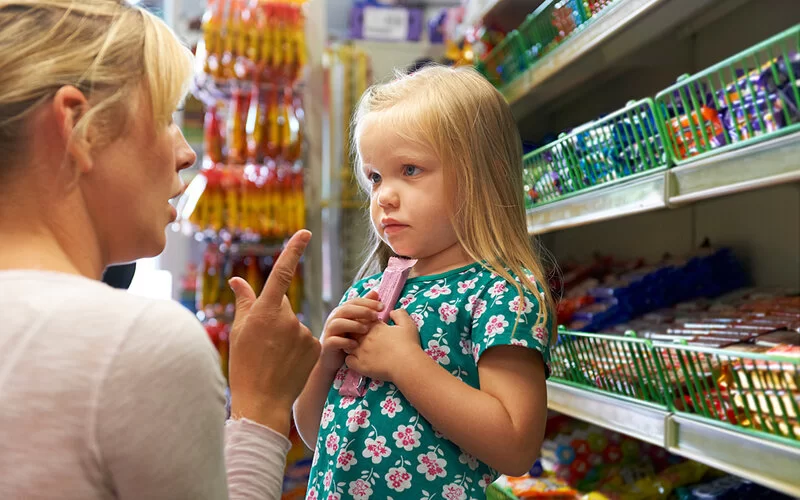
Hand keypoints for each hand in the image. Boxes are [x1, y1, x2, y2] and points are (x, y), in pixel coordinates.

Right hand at [227, 230, 320, 435]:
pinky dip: (297, 349)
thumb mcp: (238, 332)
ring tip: (273, 358)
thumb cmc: (244, 366)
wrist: (262, 402)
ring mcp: (304, 333)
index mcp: (264, 312)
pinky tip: (287, 364)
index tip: (305, 233)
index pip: (281, 273)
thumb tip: (236, 280)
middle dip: (273, 317)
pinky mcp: (316, 347)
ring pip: (294, 325)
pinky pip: (306, 340)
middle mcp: (287, 318)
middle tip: (262, 343)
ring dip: (285, 336)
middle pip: (282, 306)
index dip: (294, 250)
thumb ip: (244, 302)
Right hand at [320, 290, 382, 371]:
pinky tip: (356, 345)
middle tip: (376, 316)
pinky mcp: (327, 344)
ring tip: (366, 329)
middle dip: (362, 311)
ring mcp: (329, 331)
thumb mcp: (358, 322)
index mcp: (342, 311)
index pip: (355, 301)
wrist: (333, 359)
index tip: (382, 307)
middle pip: (346, 309)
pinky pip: (334, 341)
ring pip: (338, 323)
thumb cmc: (348, 338)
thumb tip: (375, 293)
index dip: (368, 302)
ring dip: (353, 325)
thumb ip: (365, 308)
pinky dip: (345, 342)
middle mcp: (334, 319)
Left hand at [345, 308, 422, 381]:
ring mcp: (361, 351)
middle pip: (352, 331)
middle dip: (355, 333)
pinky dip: (351, 360)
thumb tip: (392, 311)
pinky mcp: (360, 365)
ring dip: (351, 345)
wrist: (406, 364)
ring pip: (348, 345)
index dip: (364, 322)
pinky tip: (357, 360)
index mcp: (375, 327)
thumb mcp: (408, 324)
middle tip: (362, 337)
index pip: (362, 320)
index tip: (369, 327)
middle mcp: (365, 337)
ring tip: (359, 349)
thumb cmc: (408, 344)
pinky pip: (348, 360)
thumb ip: (399, 314)